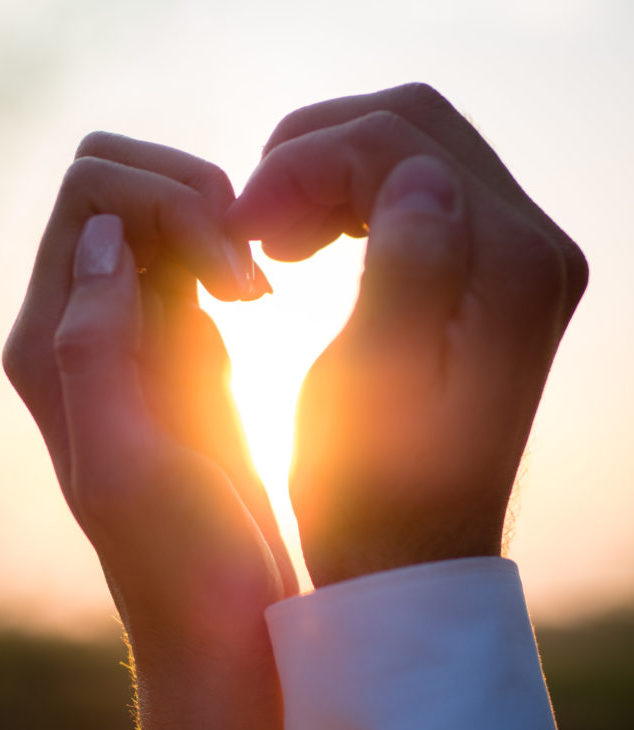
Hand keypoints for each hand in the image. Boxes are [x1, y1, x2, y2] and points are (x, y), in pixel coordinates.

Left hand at [4, 134, 294, 668]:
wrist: (223, 620)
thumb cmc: (182, 562)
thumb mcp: (127, 467)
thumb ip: (97, 351)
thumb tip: (105, 237)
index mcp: (52, 348)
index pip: (89, 199)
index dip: (165, 201)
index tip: (229, 269)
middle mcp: (82, 335)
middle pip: (120, 193)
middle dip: (193, 202)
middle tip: (248, 275)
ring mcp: (133, 342)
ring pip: (162, 223)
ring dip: (219, 233)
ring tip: (260, 296)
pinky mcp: (181, 359)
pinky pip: (197, 272)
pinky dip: (230, 269)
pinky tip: (257, 315)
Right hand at [228, 84, 587, 586]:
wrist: (407, 556)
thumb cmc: (372, 494)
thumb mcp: (373, 389)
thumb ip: (405, 273)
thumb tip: (413, 177)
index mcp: (513, 272)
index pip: (402, 145)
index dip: (305, 163)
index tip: (240, 221)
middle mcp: (536, 252)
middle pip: (416, 127)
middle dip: (315, 154)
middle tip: (250, 221)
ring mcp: (519, 262)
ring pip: (413, 152)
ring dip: (329, 174)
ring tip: (271, 236)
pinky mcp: (490, 279)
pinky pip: (419, 195)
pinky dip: (354, 201)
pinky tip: (309, 243)